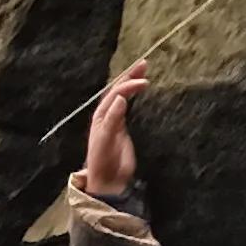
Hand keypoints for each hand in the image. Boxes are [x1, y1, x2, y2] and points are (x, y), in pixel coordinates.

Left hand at [78, 63, 148, 199]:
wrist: (108, 181)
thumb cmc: (103, 162)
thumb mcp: (106, 140)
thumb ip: (113, 120)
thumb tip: (120, 98)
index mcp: (101, 116)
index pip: (115, 94)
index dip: (128, 85)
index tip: (144, 81)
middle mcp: (107, 115)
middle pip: (118, 91)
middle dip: (130, 76)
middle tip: (145, 63)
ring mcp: (116, 121)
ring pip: (124, 97)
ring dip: (132, 83)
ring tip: (144, 71)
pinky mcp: (125, 129)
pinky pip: (130, 108)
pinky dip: (135, 97)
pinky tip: (143, 91)